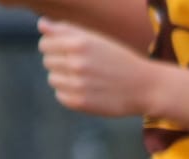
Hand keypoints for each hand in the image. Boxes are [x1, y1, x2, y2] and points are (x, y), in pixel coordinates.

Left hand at [38, 17, 154, 117]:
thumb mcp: (97, 40)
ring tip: (86, 80)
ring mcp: (78, 84)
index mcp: (79, 43)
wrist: (146, 88)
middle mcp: (77, 63)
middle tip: (83, 67)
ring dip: (65, 79)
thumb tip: (42, 25)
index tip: (72, 53)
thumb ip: (66, 30)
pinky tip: (88, 92)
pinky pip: (61, 96)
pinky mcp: (81, 103)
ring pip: (53, 79)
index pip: (45, 43)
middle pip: (48, 61)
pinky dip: (70, 94)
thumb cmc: (120, 61)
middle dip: (61, 63)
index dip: (55, 47)